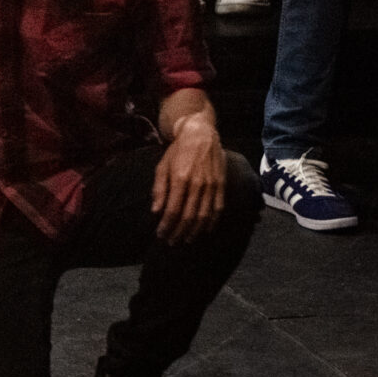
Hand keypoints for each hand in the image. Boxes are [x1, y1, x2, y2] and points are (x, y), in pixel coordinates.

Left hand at [151, 112, 227, 241]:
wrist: (200, 135)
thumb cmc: (177, 151)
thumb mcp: (162, 166)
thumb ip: (159, 189)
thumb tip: (156, 211)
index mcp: (180, 179)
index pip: (173, 210)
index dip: (166, 225)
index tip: (160, 234)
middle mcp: (198, 184)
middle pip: (189, 216)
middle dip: (179, 232)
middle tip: (171, 241)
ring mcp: (212, 185)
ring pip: (204, 216)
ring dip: (194, 231)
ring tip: (186, 240)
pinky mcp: (222, 185)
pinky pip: (218, 208)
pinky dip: (211, 222)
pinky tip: (204, 230)